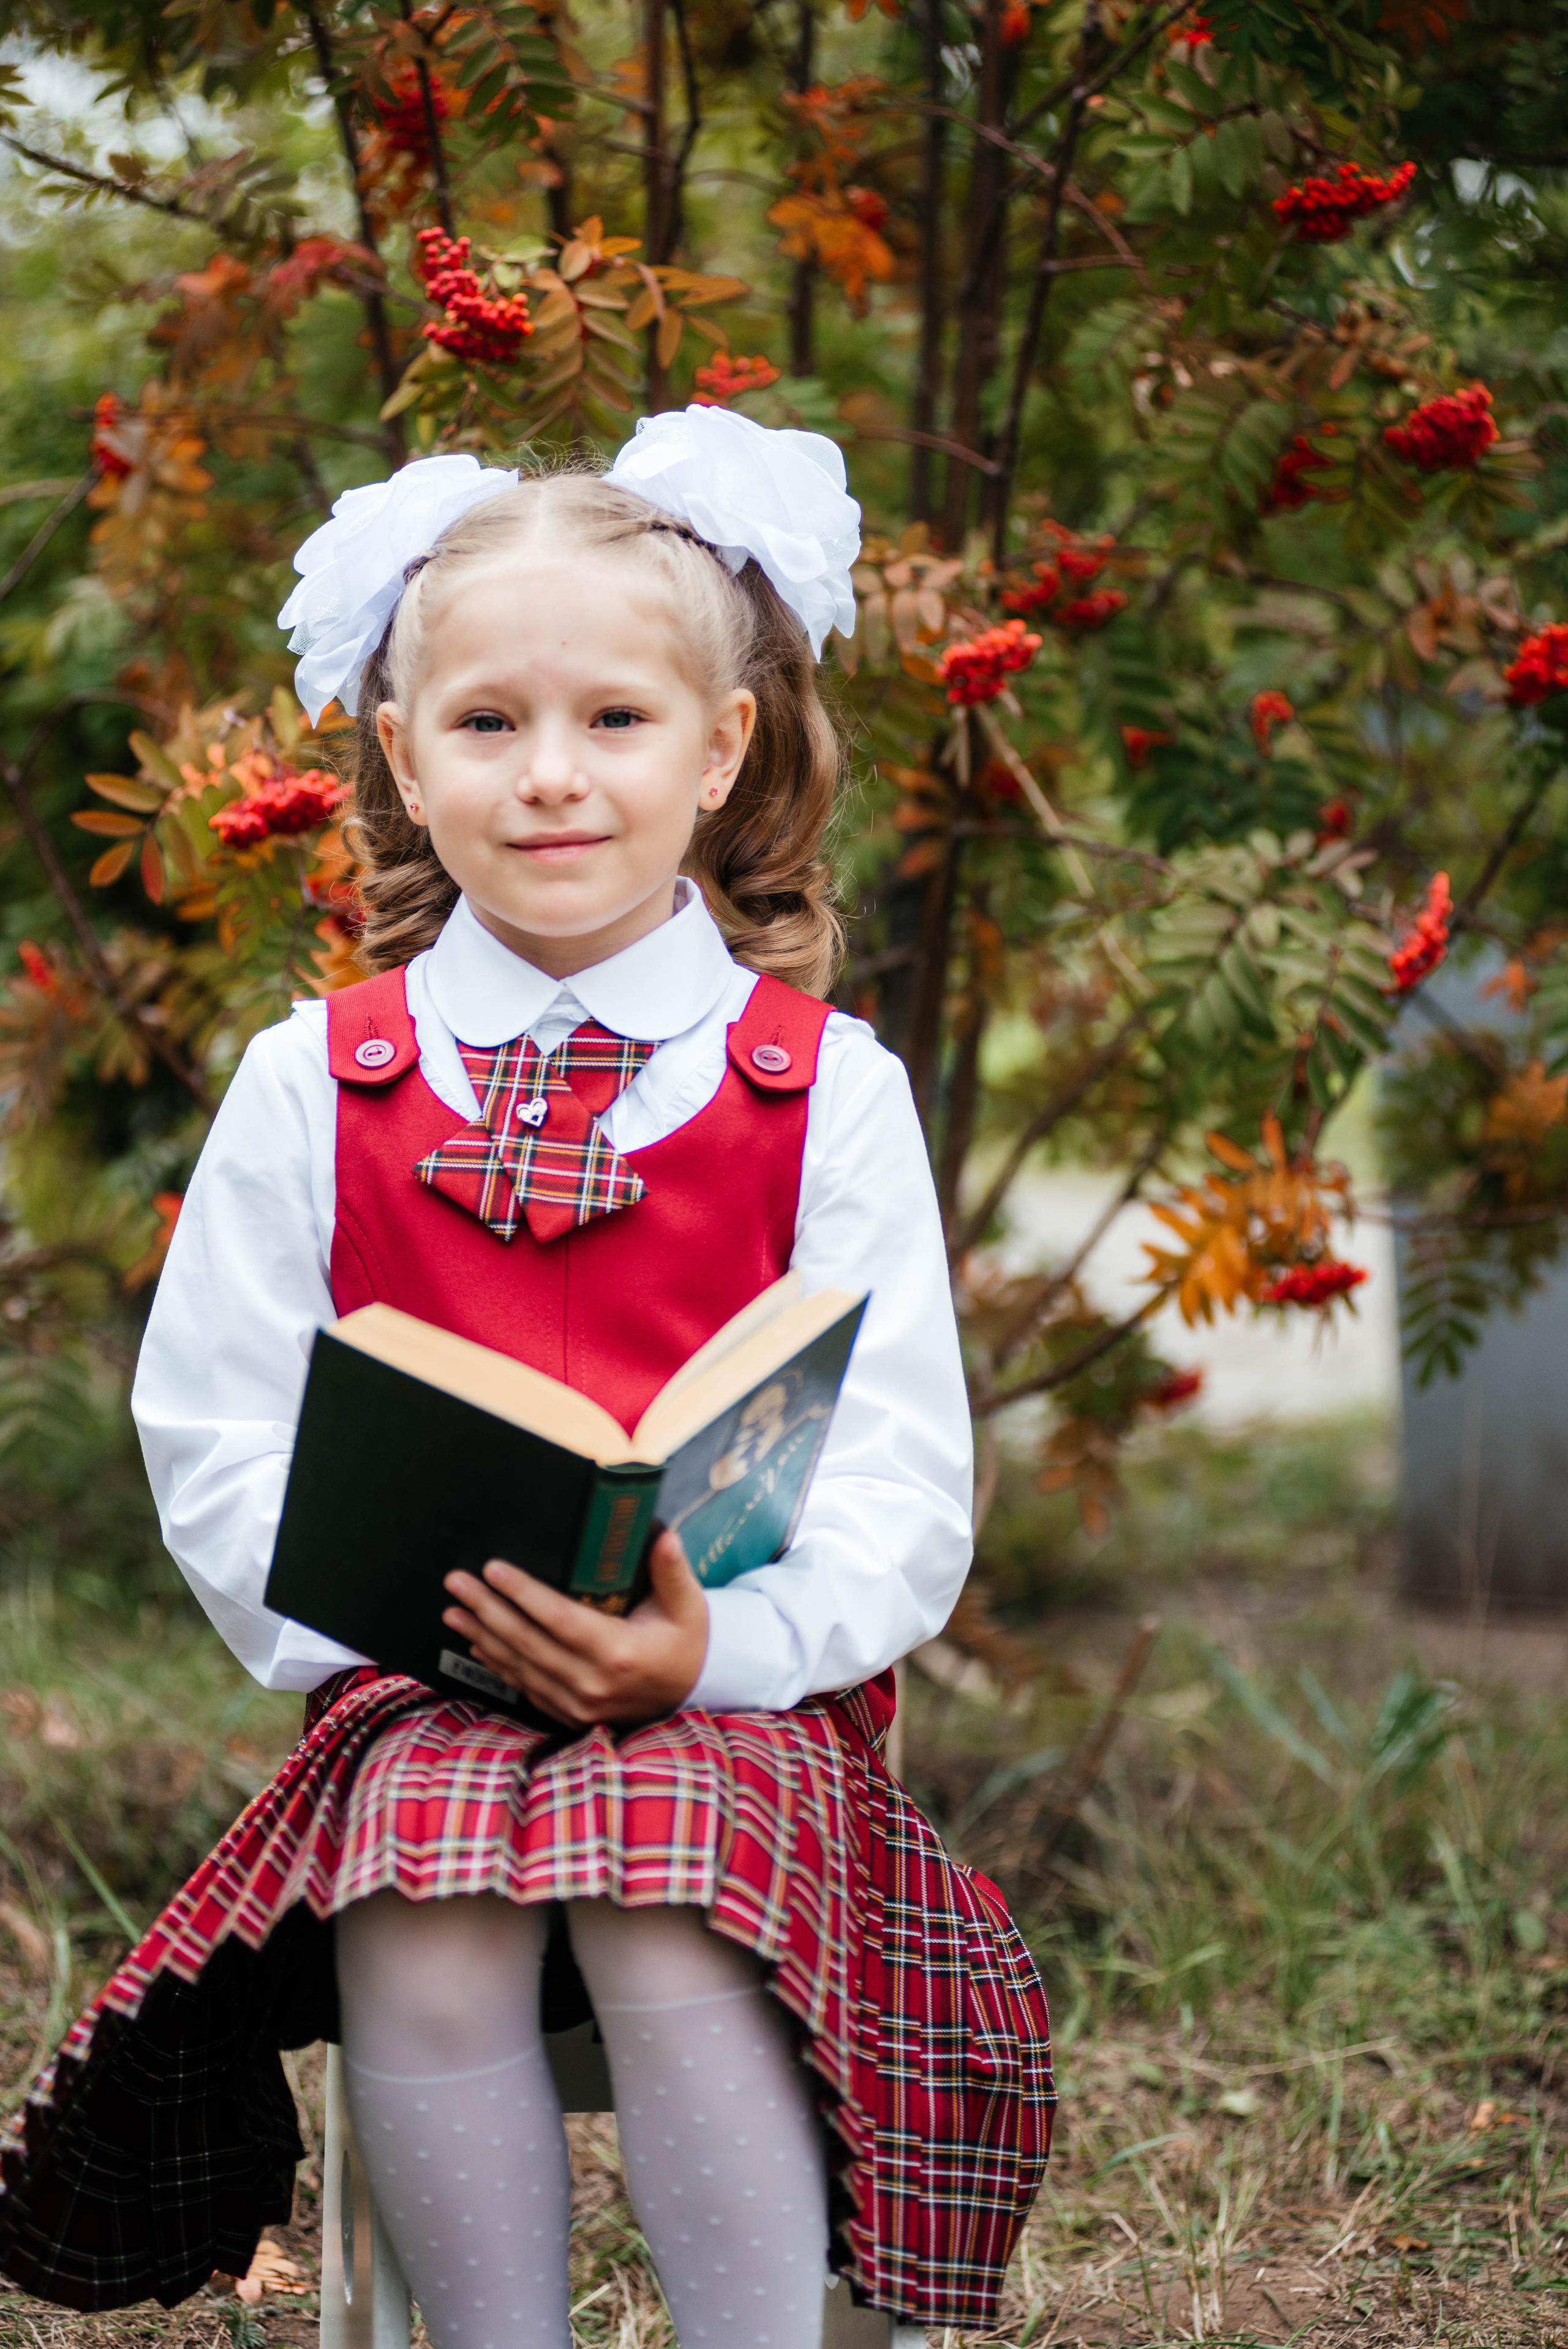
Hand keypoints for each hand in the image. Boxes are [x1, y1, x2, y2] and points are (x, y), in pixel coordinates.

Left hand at [441, 1529, 708, 1728]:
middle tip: (455, 1582)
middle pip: (527, 1642)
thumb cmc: (686, 1640)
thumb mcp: (688, 1604)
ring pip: (519, 1667)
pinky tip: (478, 1643)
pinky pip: (525, 1687)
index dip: (523, 1594)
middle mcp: (592, 1683)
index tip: (493, 1569)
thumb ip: (672, 1570)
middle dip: (486, 1610)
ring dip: (482, 1637)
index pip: (559, 1618)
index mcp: (618, 1652)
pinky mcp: (570, 1715)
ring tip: (452, 1611)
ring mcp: (578, 1705)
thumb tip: (663, 1535)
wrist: (692, 1691)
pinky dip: (498, 1665)